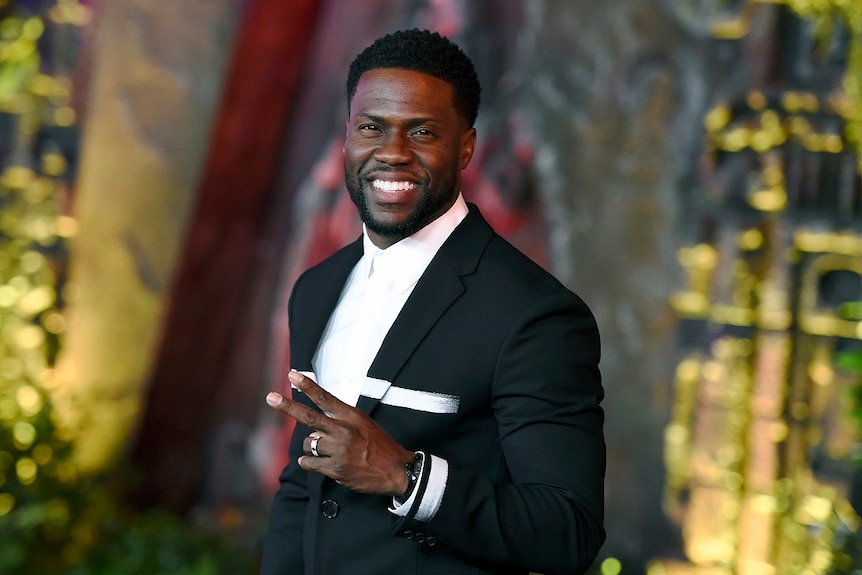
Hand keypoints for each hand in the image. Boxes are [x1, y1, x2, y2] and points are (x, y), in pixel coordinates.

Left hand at [266, 371, 413, 495]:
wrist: (396, 470)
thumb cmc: (379, 446)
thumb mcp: (364, 424)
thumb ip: (341, 420)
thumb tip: (315, 426)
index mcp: (351, 416)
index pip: (325, 397)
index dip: (308, 385)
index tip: (292, 374)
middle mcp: (343, 430)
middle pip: (308, 417)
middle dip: (287, 406)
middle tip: (270, 397)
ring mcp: (338, 450)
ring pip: (309, 443)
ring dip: (312, 447)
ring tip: (327, 451)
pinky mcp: (335, 468)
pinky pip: (309, 463)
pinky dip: (310, 463)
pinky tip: (320, 463)